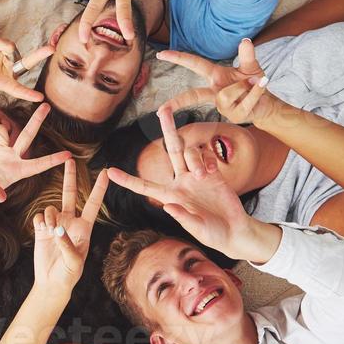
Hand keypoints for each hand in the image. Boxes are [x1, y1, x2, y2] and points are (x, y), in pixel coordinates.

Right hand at [0, 35, 52, 102]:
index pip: (17, 89)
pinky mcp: (8, 48)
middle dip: (39, 55)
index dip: (27, 94)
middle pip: (27, 62)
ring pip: (8, 46)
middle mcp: (12, 70)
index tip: (41, 98)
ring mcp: (12, 58)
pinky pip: (0, 41)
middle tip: (51, 49)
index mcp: (5, 83)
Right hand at [0, 103, 72, 203]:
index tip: (68, 155)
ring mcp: (2, 150)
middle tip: (46, 106)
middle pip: (27, 136)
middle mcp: (12, 158)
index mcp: (16, 171)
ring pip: (0, 130)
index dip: (52, 160)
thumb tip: (1, 197)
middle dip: (36, 121)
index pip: (38, 165)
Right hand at [31, 159, 108, 291]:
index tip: (105, 172)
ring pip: (50, 207)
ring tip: (50, 231)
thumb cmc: (68, 275)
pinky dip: (39, 222)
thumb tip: (57, 229)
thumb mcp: (73, 263)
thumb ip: (67, 245)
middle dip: (70, 177)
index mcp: (84, 228)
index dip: (99, 188)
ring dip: (49, 216)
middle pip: (69, 194)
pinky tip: (41, 231)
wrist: (51, 283)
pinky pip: (38, 216)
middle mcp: (70, 222)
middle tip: (69, 160)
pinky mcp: (41, 229)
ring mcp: (55, 224)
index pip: (92, 204)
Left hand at [106, 117, 280, 263]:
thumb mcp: (197, 229)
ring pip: (190, 152)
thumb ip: (184, 218)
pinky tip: (213, 171)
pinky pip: (207, 155)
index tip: (108, 171)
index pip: (144, 186)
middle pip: (171, 149)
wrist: (234, 230)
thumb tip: (169, 206)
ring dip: (195, 160)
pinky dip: (208, 159)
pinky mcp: (214, 172)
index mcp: (170, 196)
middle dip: (168, 128)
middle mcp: (181, 181)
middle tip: (163, 109)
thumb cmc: (213, 234)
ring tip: (204, 176)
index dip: (127, 179)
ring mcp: (197, 174)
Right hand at [157, 38, 262, 112]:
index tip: (161, 54)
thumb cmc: (253, 84)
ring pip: (226, 94)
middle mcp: (215, 91)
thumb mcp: (251, 66)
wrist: (266, 104)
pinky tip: (260, 88)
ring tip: (254, 83)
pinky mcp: (233, 115)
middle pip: (193, 95)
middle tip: (161, 110)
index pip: (194, 64)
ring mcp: (223, 106)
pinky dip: (256, 91)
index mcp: (215, 76)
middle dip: (177, 102)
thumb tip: (245, 41)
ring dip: (245, 85)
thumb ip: (247, 55)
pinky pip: (244, 99)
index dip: (178, 58)